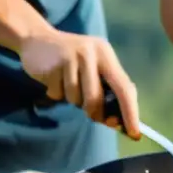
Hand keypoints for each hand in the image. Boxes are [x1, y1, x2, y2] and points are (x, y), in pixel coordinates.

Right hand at [19, 29, 139, 138]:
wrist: (38, 39)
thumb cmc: (72, 61)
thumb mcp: (93, 68)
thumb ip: (107, 91)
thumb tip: (117, 122)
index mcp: (106, 55)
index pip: (124, 88)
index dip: (130, 113)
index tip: (134, 133)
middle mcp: (90, 53)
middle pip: (97, 98)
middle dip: (95, 113)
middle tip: (92, 115)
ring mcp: (70, 58)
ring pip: (76, 99)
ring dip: (73, 100)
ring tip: (67, 85)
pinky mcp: (52, 66)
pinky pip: (58, 95)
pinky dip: (57, 94)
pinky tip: (54, 80)